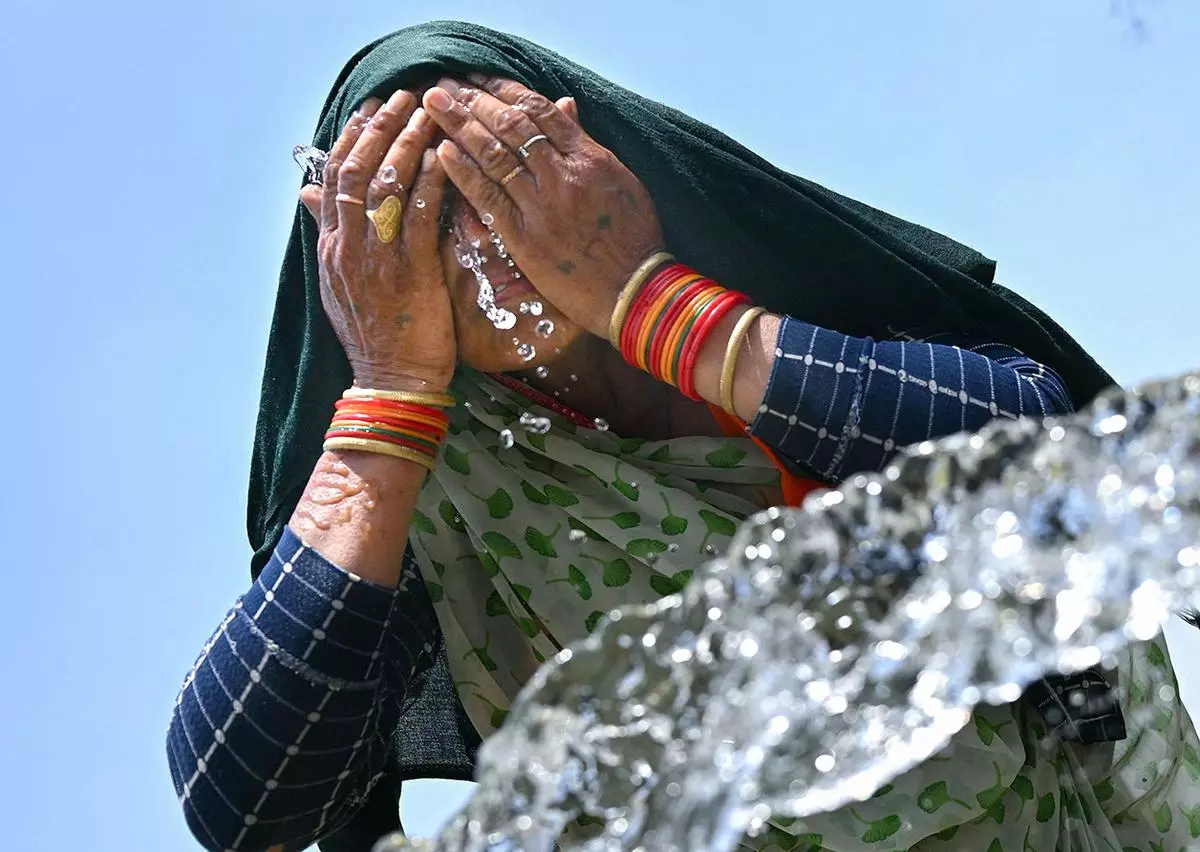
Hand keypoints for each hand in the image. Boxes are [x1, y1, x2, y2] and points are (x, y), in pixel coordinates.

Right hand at [301, 90, 453, 390]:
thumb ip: (330, 234)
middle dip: (380, 127)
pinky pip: (420, 216)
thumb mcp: (340, 282)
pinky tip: (445, 158)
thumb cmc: (377, 334)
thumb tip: (309, 194)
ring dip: (407, 142)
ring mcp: (377, 259)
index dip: (352, 138)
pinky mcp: (410, 273)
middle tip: (404, 96)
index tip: (369, 109)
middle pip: (357, 171)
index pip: (334, 178)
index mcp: (332, 248)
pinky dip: (431, 182)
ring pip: (386, 186)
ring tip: (427, 112)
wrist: (392, 382)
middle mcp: (348, 247)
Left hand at [423, 76, 665, 339]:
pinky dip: (464, 173)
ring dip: (461, 125)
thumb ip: (588, 144)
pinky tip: (443, 151)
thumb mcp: (622, 181)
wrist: (635, 290)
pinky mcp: (525, 238)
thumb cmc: (635, 239)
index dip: (506, 91)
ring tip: (435, 104)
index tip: (481, 80)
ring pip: (495, 155)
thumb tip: (564, 105)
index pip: (541, 112)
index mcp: (590, 158)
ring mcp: (543, 206)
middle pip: (511, 125)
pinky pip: (489, 198)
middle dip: (475, 100)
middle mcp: (564, 175)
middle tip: (446, 84)